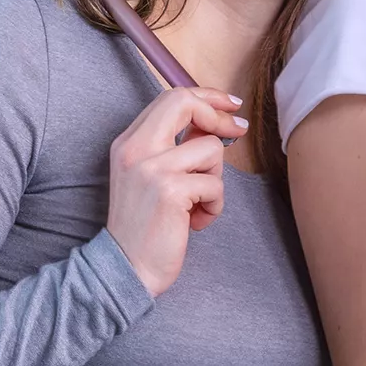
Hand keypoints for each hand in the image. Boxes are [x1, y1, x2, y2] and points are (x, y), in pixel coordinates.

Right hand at [106, 87, 247, 295]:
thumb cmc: (146, 226)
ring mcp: (151, 168)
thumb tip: (214, 123)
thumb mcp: (151, 177)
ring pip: (211, 149)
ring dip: (215, 179)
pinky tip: (195, 222)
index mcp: (128, 143)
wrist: (126, 269)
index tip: (230, 105)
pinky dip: (214, 206)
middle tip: (239, 130)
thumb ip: (175, 148)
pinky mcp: (170, 191)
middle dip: (219, 115)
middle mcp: (135, 149)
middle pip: (185, 103)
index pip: (170, 98)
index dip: (205, 97)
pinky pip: (215, 185)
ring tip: (197, 204)